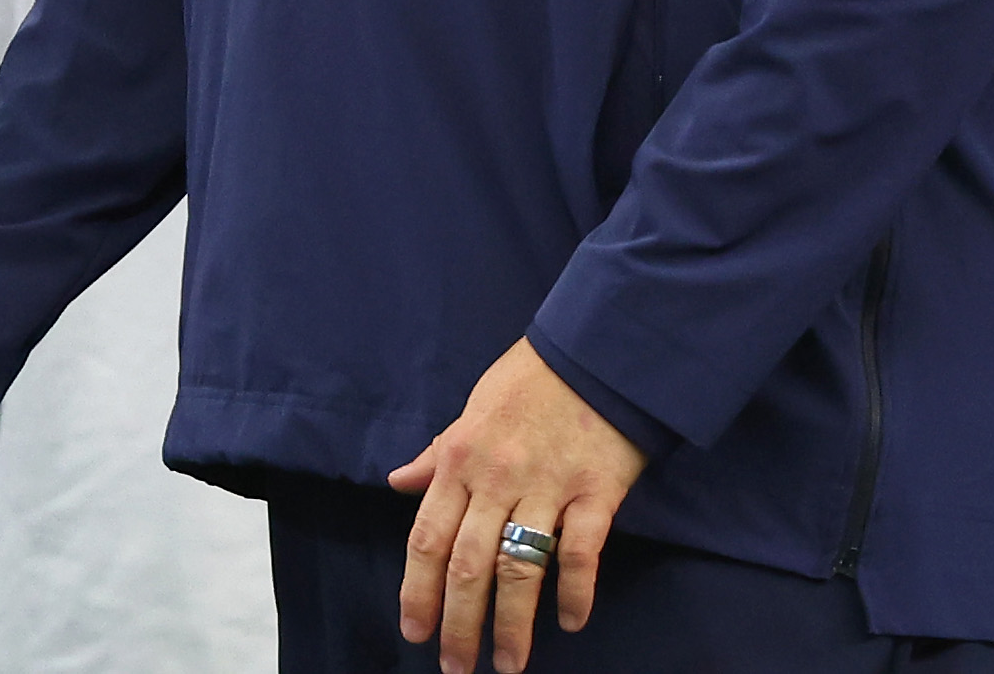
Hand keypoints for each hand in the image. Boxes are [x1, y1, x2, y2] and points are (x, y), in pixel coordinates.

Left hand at [388, 339, 647, 673]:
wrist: (594, 351)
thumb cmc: (528, 381)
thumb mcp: (470, 411)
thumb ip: (435, 455)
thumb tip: (398, 482)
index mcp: (459, 459)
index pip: (426, 539)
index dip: (417, 592)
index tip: (415, 633)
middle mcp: (496, 478)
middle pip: (467, 565)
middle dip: (458, 624)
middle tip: (456, 667)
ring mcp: (547, 486)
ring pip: (519, 569)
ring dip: (512, 625)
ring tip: (509, 664)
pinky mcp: (595, 491)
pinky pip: (580, 552)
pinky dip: (575, 591)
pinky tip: (572, 621)